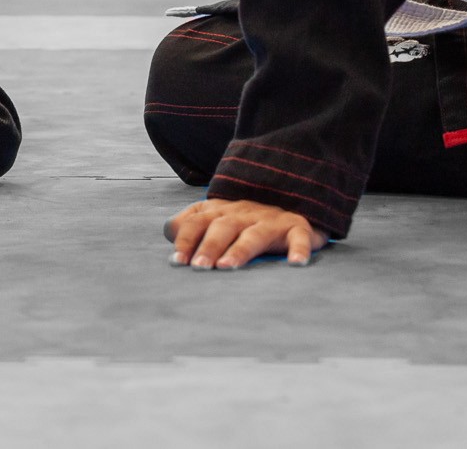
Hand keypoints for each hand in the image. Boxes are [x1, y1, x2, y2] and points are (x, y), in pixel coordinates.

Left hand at [165, 197, 328, 269]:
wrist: (291, 199)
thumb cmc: (244, 220)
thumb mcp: (215, 217)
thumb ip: (190, 224)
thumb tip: (168, 232)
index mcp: (220, 211)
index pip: (197, 222)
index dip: (185, 240)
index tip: (177, 261)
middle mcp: (243, 213)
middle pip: (223, 228)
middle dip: (209, 247)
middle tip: (199, 268)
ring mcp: (270, 220)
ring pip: (254, 234)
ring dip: (240, 250)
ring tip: (228, 267)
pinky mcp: (297, 227)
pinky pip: (299, 238)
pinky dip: (298, 250)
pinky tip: (296, 264)